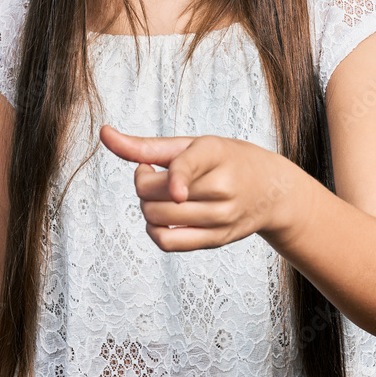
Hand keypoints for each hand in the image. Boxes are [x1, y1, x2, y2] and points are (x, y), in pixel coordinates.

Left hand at [99, 124, 298, 251]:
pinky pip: (169, 243)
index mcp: (215, 153)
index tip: (161, 180)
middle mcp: (222, 187)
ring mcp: (221, 217)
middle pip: (155, 195)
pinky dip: (154, 231)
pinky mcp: (217, 239)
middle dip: (142, 184)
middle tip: (155, 174)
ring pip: (157, 218)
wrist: (271, 190)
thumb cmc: (225, 161)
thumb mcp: (192, 145)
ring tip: (161, 194)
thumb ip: (146, 144)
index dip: (174, 179)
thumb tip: (103, 133)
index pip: (187, 167)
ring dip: (146, 206)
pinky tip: (162, 217)